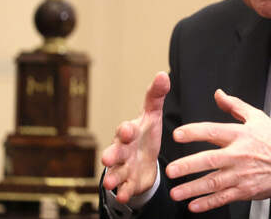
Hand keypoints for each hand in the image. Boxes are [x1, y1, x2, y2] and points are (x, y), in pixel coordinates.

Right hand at [101, 72, 169, 202]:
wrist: (145, 159)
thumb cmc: (146, 133)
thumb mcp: (152, 114)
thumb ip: (156, 96)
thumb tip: (163, 74)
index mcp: (130, 132)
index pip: (125, 129)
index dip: (125, 130)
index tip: (127, 129)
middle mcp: (123, 150)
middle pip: (115, 151)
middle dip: (111, 155)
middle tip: (107, 159)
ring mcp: (124, 167)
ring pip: (116, 172)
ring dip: (113, 177)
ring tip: (111, 183)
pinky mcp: (129, 183)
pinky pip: (125, 189)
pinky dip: (124, 192)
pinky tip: (123, 196)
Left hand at [165, 89, 270, 212]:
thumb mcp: (257, 117)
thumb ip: (235, 105)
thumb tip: (218, 94)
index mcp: (240, 135)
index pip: (213, 132)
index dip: (194, 132)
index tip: (177, 134)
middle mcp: (239, 155)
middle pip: (210, 160)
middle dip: (188, 166)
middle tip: (171, 170)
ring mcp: (242, 175)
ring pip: (214, 183)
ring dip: (193, 189)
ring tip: (175, 192)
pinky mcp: (246, 191)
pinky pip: (224, 198)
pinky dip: (208, 203)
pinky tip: (194, 205)